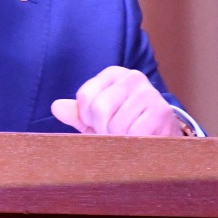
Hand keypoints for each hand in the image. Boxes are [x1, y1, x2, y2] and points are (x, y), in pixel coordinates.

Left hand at [50, 66, 183, 136]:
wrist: (161, 136)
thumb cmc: (125, 125)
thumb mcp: (98, 118)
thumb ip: (77, 113)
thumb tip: (56, 107)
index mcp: (113, 74)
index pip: (85, 96)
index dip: (86, 117)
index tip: (97, 124)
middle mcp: (132, 77)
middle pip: (99, 109)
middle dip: (102, 129)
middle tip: (113, 133)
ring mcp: (149, 93)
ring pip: (117, 124)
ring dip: (119, 138)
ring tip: (128, 136)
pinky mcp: (162, 112)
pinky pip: (134, 133)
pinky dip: (133, 143)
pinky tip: (141, 139)